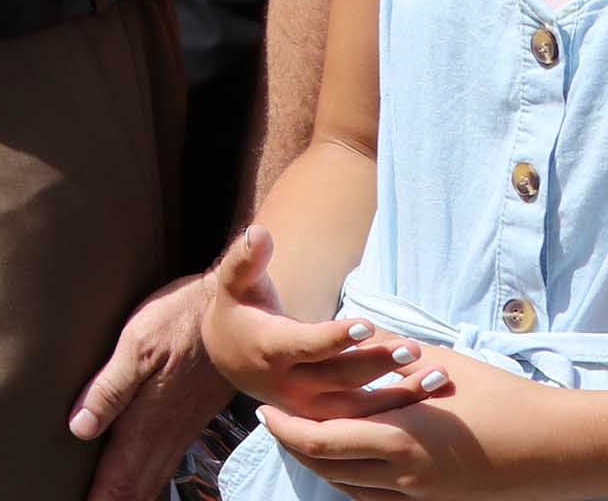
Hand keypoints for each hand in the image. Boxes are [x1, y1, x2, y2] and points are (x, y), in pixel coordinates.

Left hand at [69, 272, 233, 500]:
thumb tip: (79, 428)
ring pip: (156, 475)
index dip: (102, 496)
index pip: (121, 474)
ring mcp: (183, 425)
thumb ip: (109, 388)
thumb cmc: (179, 319)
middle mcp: (168, 430)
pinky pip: (169, 459)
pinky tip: (146, 479)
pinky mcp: (192, 415)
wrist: (232, 308)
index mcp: (149, 418)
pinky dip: (153, 478)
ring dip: (134, 494)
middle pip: (139, 483)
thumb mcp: (137, 345)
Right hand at [206, 226, 439, 421]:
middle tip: (413, 349)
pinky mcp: (327, 418)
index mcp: (269, 349)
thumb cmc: (240, 309)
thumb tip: (259, 232)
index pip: (306, 346)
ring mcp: (310, 406)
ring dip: (400, 394)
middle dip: (377, 363)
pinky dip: (400, 407)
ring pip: (359, 408)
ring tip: (438, 376)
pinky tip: (432, 390)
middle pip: (339, 377)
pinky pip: (366, 419)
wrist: (229, 356)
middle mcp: (289, 384)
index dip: (336, 337)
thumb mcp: (235, 282)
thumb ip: (246, 258)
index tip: (367, 324)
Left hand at [258, 349, 607, 500]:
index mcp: (396, 440)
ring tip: (302, 433)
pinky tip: (345, 455)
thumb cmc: (497, 398)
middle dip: (292, 444)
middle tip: (274, 421)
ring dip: (319, 462)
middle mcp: (401, 476)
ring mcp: (418, 497)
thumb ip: (383, 355)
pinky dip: (350, 478)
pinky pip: (374, 498)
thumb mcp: (434, 364)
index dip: (283, 428)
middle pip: (323, 468)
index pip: (316, 441)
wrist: (552, 446)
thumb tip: (347, 332)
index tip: (263, 409)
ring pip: (346, 486)